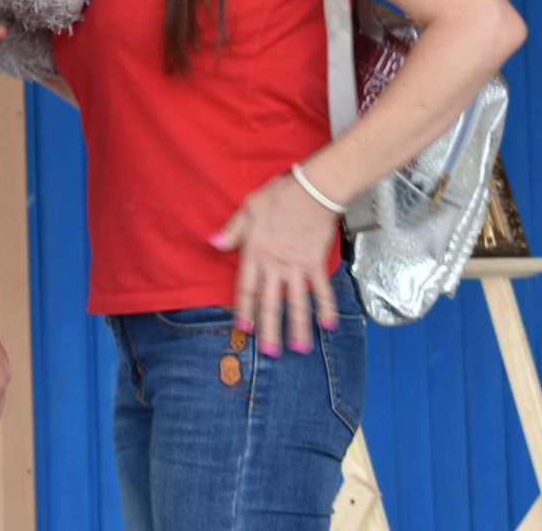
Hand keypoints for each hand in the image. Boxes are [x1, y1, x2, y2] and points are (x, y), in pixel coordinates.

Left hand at [210, 172, 341, 357]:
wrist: (313, 189)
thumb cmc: (280, 195)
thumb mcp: (249, 207)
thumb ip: (232, 230)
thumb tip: (213, 243)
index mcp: (255, 252)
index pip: (247, 287)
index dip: (245, 309)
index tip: (244, 328)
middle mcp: (275, 264)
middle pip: (271, 302)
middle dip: (270, 329)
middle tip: (271, 353)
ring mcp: (297, 265)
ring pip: (296, 302)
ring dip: (297, 327)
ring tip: (299, 349)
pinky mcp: (315, 262)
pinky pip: (321, 289)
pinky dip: (325, 307)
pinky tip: (328, 325)